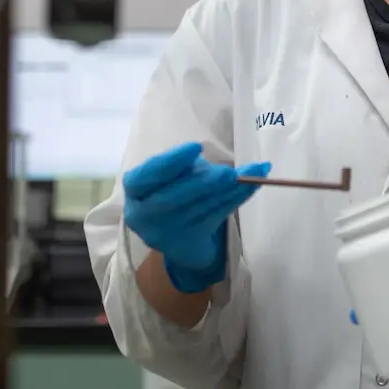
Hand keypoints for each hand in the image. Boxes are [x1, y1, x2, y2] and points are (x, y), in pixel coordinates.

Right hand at [123, 143, 268, 293]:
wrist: (175, 235)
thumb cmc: (170, 191)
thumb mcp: (167, 178)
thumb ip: (182, 166)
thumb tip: (208, 159)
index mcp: (135, 190)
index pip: (146, 176)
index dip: (171, 162)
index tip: (196, 147)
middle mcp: (143, 215)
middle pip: (172, 198)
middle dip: (202, 183)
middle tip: (227, 171)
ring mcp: (165, 233)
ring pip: (199, 209)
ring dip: (227, 190)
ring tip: (252, 172)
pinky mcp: (189, 242)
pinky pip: (216, 217)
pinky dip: (236, 198)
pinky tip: (252, 184)